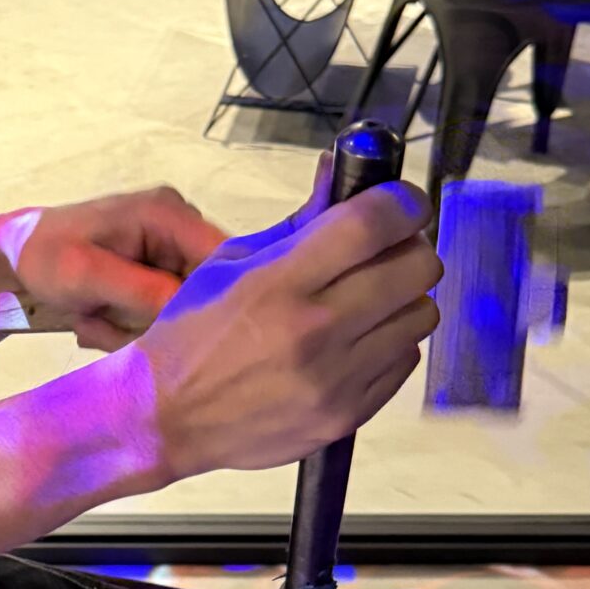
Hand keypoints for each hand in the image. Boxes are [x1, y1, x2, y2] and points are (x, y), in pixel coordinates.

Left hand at [3, 186, 227, 351]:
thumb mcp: (87, 275)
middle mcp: (180, 228)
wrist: (16, 260)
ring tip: (96, 320)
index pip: (224, 257)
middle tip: (112, 326)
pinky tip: (100, 320)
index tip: (185, 335)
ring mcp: (171, 252)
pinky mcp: (159, 275)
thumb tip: (195, 313)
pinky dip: (133, 327)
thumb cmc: (44, 256)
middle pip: (206, 289)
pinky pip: (164, 313)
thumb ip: (143, 292)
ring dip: (141, 327)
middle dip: (164, 319)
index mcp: (169, 214)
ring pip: (183, 308)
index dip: (218, 299)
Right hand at [128, 174, 441, 481]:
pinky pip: (404, 360)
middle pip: (418, 266)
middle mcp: (316, 327)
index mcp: (282, 280)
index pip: (376, 222)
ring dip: (403, 299)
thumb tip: (339, 172)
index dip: (404, 201)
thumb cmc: (193, 333)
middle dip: (409, 248)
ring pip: (422, 314)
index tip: (402, 203)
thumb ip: (297, 222)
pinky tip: (355, 343)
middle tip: (385, 253)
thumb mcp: (231, 262)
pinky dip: (390, 344)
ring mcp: (337, 376)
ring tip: (368, 302)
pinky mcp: (348, 413)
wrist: (167, 417)